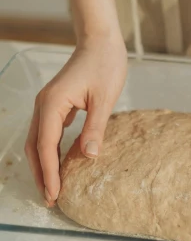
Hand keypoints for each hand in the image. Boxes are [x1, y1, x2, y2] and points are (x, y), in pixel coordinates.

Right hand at [25, 38, 126, 205]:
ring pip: (38, 141)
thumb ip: (95, 127)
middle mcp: (44, 105)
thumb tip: (89, 156)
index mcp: (53, 104)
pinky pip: (47, 133)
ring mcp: (48, 104)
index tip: (54, 194)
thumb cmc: (105, 64)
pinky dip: (49, 151)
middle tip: (50, 200)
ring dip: (43, 165)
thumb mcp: (105, 98)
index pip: (46, 146)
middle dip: (41, 174)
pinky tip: (59, 165)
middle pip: (35, 147)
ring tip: (51, 188)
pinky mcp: (56, 104)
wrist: (100, 40)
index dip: (49, 173)